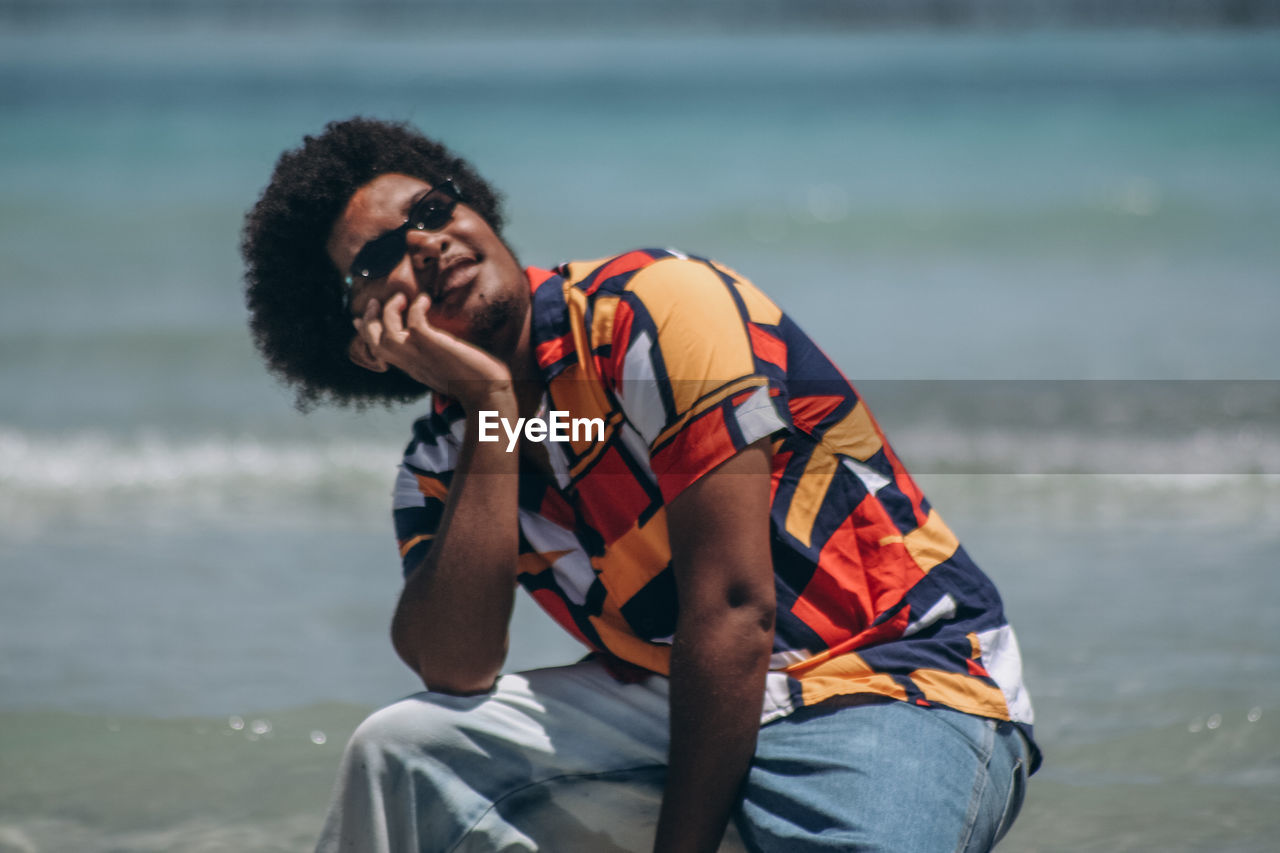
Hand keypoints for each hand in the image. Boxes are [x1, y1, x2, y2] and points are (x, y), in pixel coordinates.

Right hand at [353, 293, 512, 408]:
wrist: (488, 393)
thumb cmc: (477, 383)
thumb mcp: (447, 369)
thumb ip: (436, 358)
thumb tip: (444, 346)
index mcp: (412, 368)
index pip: (380, 351)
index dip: (366, 333)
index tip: (359, 318)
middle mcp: (411, 363)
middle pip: (374, 341)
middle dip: (369, 319)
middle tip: (374, 301)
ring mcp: (420, 355)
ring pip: (386, 333)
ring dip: (389, 311)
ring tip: (401, 297)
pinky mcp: (433, 345)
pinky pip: (415, 322)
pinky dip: (417, 307)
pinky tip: (425, 300)